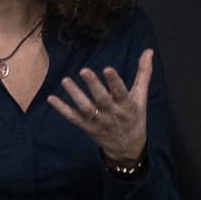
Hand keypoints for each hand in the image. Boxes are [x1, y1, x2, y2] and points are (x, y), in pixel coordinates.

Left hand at [43, 49, 153, 166]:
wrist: (127, 148)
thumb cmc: (134, 117)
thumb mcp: (141, 97)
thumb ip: (144, 73)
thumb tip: (149, 51)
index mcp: (126, 105)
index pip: (121, 92)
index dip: (114, 81)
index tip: (107, 69)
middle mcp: (112, 113)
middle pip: (102, 99)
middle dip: (93, 85)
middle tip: (84, 70)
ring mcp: (99, 121)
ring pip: (86, 108)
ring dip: (75, 95)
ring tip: (66, 81)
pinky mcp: (88, 127)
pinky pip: (73, 118)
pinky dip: (62, 109)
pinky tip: (52, 99)